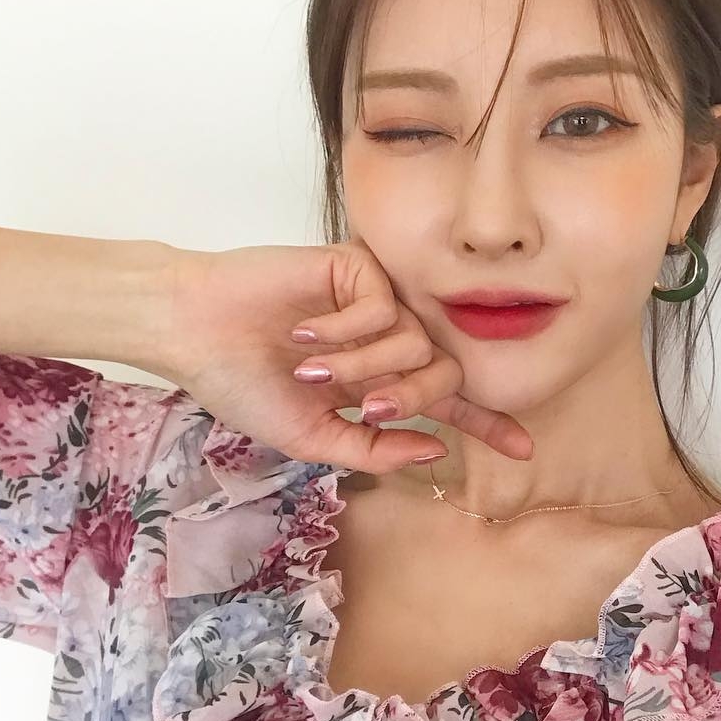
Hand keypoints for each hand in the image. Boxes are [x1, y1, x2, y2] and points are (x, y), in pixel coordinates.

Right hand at [159, 236, 533, 472]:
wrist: (195, 334)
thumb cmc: (245, 386)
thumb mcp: (313, 437)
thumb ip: (375, 448)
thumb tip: (435, 451)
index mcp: (377, 382)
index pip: (443, 404)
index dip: (485, 423)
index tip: (526, 448)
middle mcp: (385, 342)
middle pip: (444, 374)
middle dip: (412, 397)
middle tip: (371, 406)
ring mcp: (375, 305)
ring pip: (416, 344)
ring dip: (365, 368)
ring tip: (313, 369)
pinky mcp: (360, 269)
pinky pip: (387, 308)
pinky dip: (347, 331)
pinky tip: (308, 331)